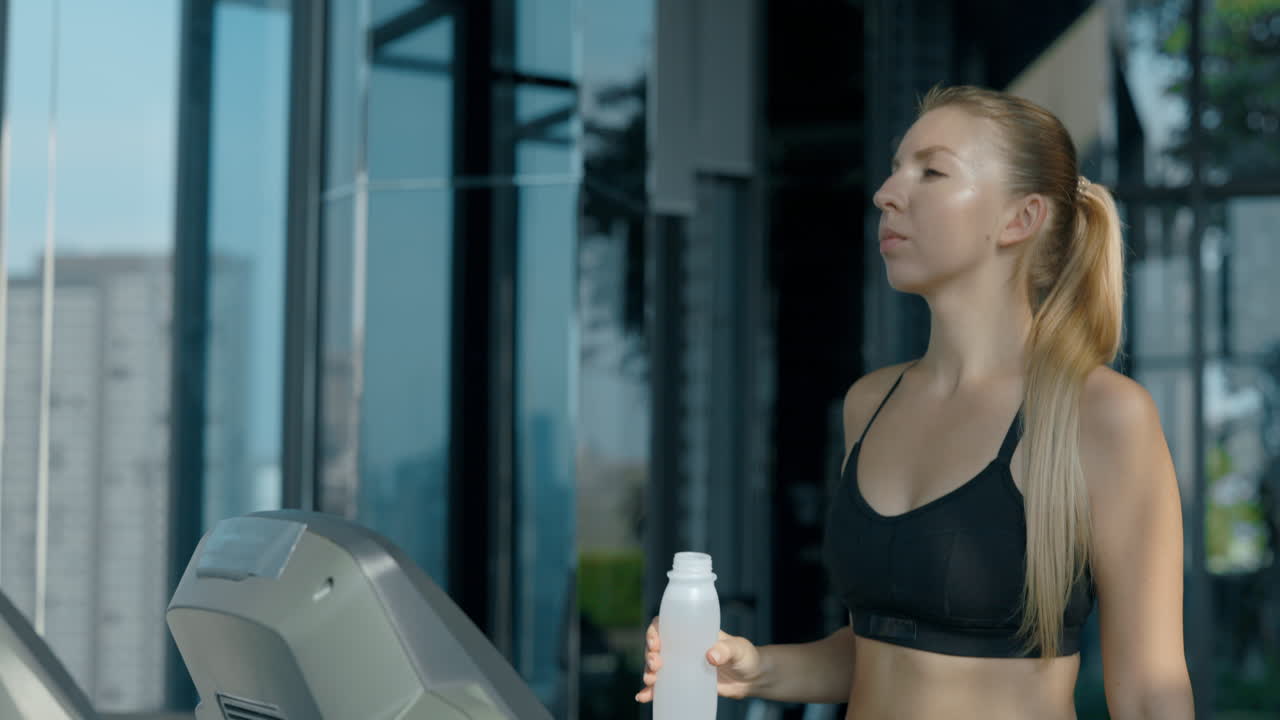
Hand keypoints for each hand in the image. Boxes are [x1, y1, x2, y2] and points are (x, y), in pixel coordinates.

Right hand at [635, 615, 766, 702]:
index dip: (654, 631)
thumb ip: (726, 649)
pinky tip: (643, 697)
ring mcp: (681, 666)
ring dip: (648, 672)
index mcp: (692, 632)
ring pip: (656, 666)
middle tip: (656, 665)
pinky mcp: (684, 683)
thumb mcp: (738, 649)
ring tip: (650, 681)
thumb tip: (710, 655)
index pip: (666, 625)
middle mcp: (683, 648)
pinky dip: (651, 691)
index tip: (655, 643)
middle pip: (656, 646)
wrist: (751, 678)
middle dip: (649, 655)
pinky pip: (663, 686)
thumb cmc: (746, 656)